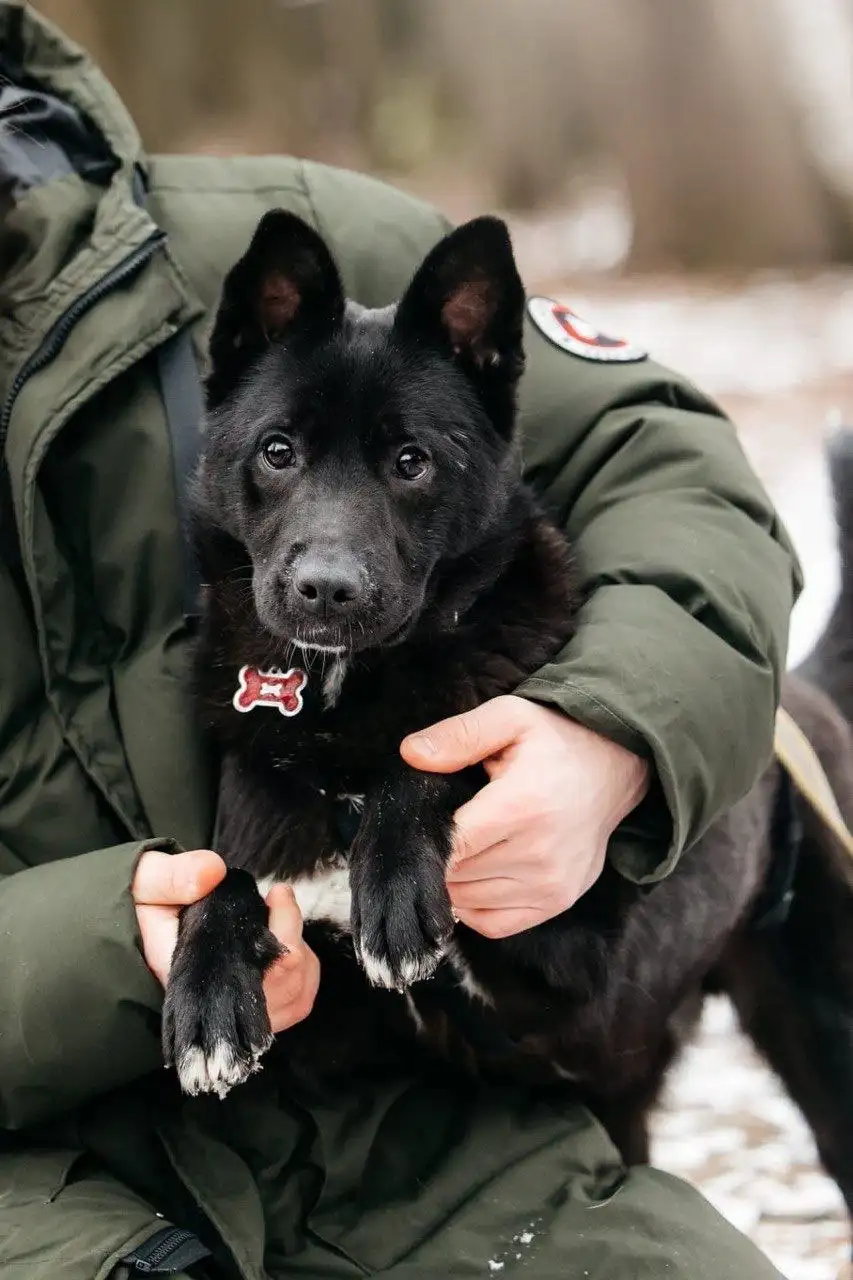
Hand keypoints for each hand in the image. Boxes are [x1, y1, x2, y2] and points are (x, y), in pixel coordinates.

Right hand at [133, 851, 319, 1032]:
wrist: (119, 936)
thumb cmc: (139, 907)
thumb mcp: (145, 881)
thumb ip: (173, 876)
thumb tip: (212, 872)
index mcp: (193, 973)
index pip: (257, 968)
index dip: (283, 927)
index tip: (277, 893)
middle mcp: (215, 1001)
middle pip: (286, 986)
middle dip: (293, 937)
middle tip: (278, 901)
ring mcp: (231, 1011)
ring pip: (294, 998)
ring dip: (300, 957)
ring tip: (282, 925)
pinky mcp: (243, 1012)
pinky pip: (292, 1007)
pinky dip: (302, 977)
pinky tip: (288, 949)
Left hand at [401, 695, 649, 938]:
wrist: (615, 767)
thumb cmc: (557, 741)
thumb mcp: (509, 718)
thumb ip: (460, 735)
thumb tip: (411, 754)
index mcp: (522, 806)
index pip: (451, 845)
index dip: (426, 838)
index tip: (422, 821)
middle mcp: (539, 854)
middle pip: (456, 875)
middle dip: (439, 856)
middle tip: (445, 828)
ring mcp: (551, 885)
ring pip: (469, 901)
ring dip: (455, 880)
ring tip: (464, 847)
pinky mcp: (558, 902)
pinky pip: (495, 924)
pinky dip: (474, 906)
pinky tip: (475, 876)